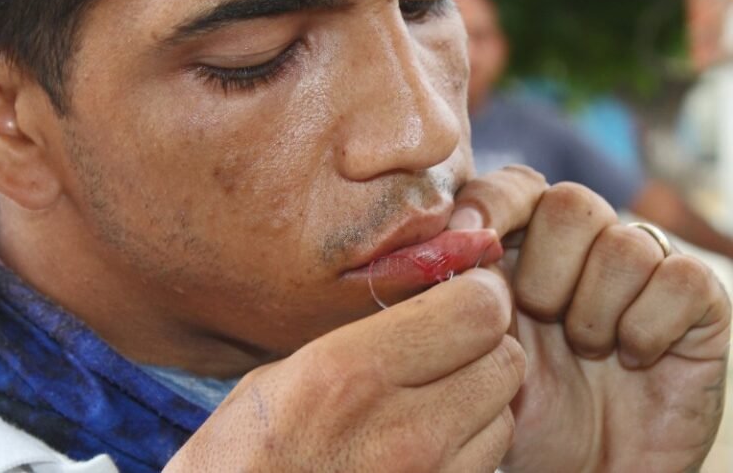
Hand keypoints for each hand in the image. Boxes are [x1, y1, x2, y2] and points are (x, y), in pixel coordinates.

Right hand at [164, 267, 523, 471]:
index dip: (482, 293)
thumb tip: (420, 309)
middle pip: (505, 360)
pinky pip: (490, 460)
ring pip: (504, 413)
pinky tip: (434, 439)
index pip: (476, 311)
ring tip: (440, 396)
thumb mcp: (280, 377)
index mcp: (351, 372)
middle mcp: (402, 428)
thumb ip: (358, 338)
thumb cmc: (242, 460)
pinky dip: (474, 442)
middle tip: (457, 342)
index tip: (469, 291)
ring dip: (482, 396)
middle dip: (488, 342)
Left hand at [452, 167, 731, 471]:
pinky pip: (679, 279)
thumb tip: (448, 235)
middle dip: (546, 270)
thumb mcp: (471, 349)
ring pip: (625, 244)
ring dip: (593, 311)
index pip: (515, 185)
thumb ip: (457, 287)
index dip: (494, 203)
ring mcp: (644, 269)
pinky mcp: (695, 301)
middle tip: (540, 319)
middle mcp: (587, 247)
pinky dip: (646, 326)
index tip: (472, 236)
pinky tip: (632, 357)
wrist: (584, 471)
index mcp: (528, 245)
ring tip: (586, 351)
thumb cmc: (522, 411)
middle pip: (571, 203)